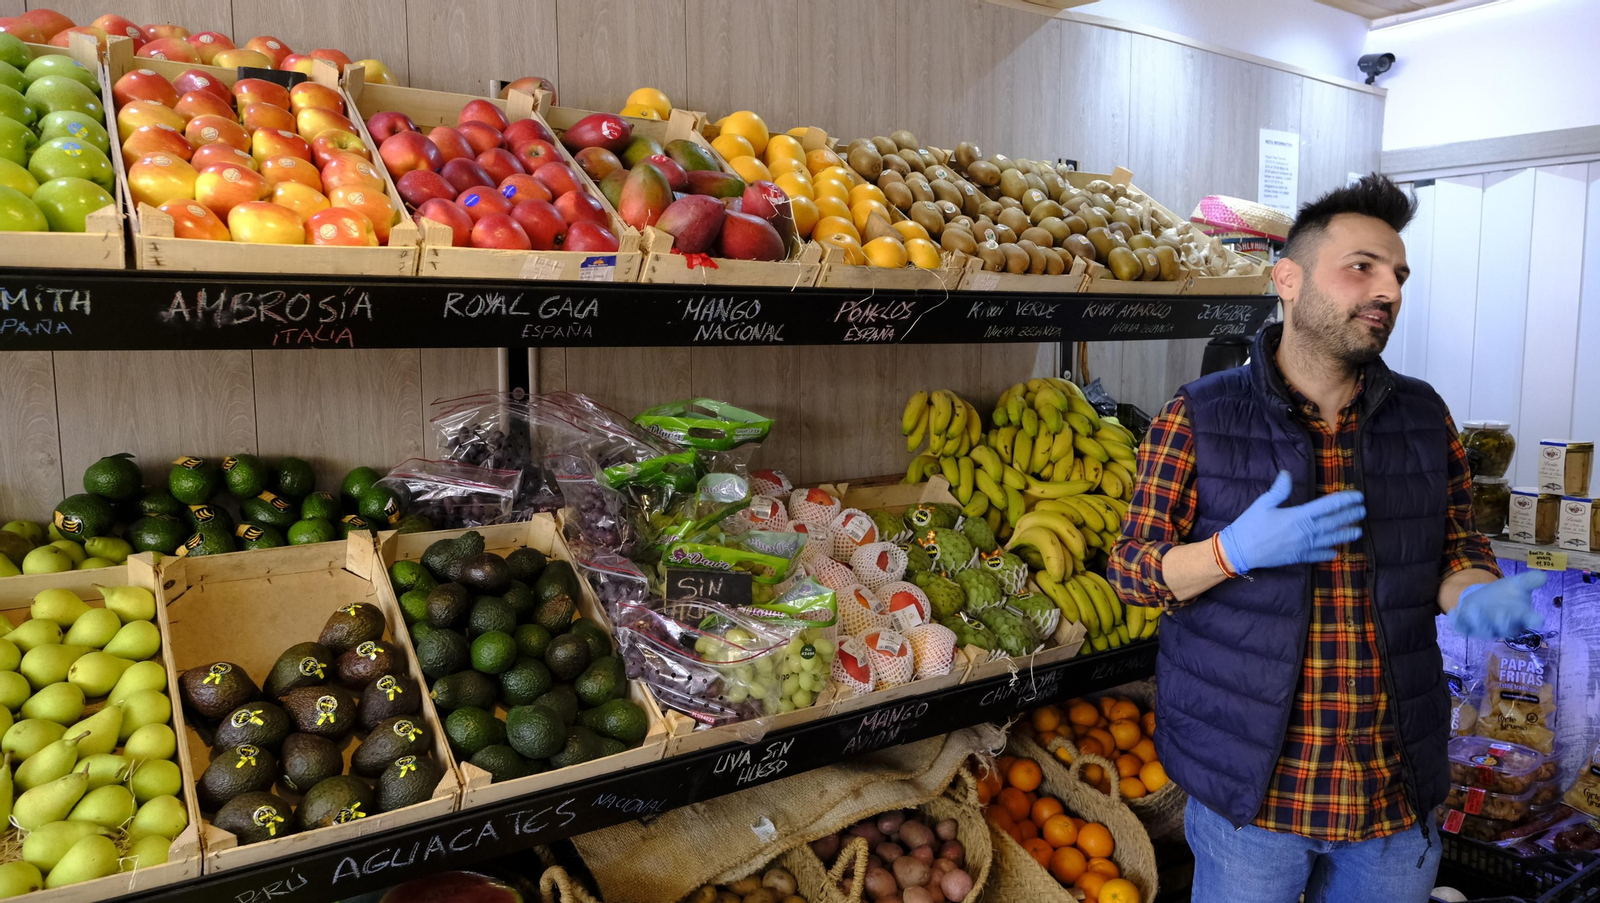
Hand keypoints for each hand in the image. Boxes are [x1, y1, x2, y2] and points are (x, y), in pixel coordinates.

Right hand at [1217, 471, 1364, 574]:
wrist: (1240, 550)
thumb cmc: (1250, 525)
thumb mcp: (1263, 503)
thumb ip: (1279, 490)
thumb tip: (1287, 474)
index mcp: (1298, 516)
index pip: (1328, 506)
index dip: (1345, 500)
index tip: (1358, 496)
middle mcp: (1305, 532)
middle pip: (1333, 522)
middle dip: (1350, 516)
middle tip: (1363, 511)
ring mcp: (1303, 546)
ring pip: (1330, 539)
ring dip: (1345, 534)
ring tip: (1358, 531)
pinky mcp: (1297, 557)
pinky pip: (1317, 555)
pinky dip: (1328, 553)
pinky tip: (1336, 552)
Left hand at [1449, 571, 1546, 639]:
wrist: (1486, 598)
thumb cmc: (1507, 593)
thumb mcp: (1518, 584)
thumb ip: (1530, 580)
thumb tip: (1543, 575)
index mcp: (1522, 616)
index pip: (1531, 620)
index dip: (1533, 620)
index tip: (1537, 619)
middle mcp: (1506, 626)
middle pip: (1505, 628)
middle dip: (1503, 622)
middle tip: (1501, 613)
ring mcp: (1487, 629)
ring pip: (1483, 630)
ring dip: (1479, 621)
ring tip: (1474, 607)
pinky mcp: (1470, 628)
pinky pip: (1463, 628)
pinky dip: (1458, 622)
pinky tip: (1453, 612)